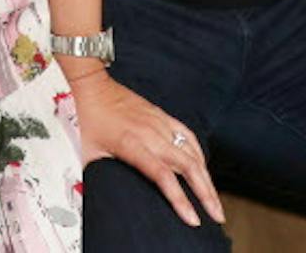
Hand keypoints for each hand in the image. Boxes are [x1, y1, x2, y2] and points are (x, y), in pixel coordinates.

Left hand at [65, 60, 224, 228]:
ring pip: (193, 152)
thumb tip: (100, 198)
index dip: (180, 199)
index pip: (163, 176)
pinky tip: (204, 168)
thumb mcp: (88, 153)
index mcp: (132, 145)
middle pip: (188, 167)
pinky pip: (188, 135)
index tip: (193, 219)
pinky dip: (199, 154)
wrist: (92, 86)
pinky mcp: (162, 115)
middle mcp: (151, 134)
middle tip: (217, 215)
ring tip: (214, 199)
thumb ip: (99, 176)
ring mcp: (159, 123)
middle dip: (206, 194)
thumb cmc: (88, 119)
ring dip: (207, 177)